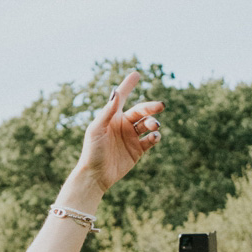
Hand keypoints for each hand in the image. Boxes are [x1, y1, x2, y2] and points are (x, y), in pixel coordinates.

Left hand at [72, 70, 163, 194]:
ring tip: (153, 126)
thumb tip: (115, 93)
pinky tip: (154, 137)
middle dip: (150, 107)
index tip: (136, 74)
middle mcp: (122, 125)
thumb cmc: (92, 151)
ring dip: (153, 122)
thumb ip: (107, 112)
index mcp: (112, 118)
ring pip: (148, 124)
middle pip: (141, 110)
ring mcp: (131, 137)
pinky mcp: (137, 150)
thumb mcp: (97, 130)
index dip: (128, 86)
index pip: (121, 97)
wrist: (95, 176)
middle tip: (160, 105)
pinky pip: (150, 140)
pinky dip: (155, 137)